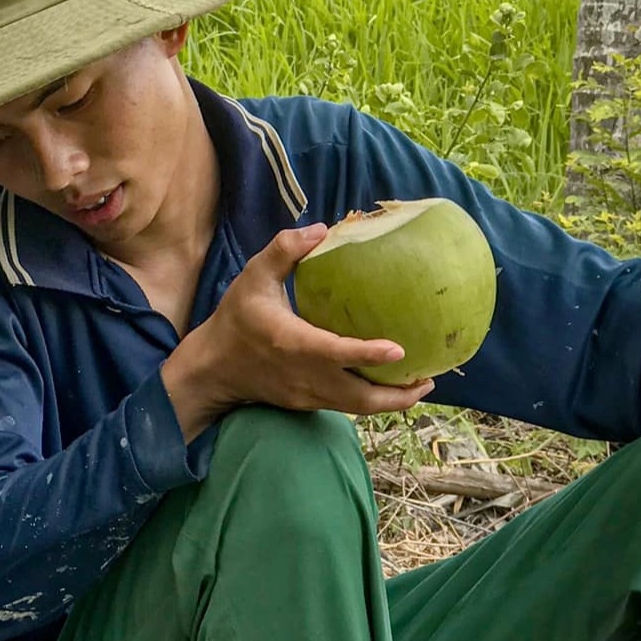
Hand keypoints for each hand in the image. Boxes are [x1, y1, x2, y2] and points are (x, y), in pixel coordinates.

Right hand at [161, 224, 433, 439]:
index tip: (400, 350)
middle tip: (429, 378)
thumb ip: (284, 250)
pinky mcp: (306, 403)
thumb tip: (322, 231)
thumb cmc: (235, 320)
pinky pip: (346, 406)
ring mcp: (307, 395)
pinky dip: (370, 400)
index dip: (368, 354)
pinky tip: (384, 385)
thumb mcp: (252, 278)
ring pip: (357, 408)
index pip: (335, 354)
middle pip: (360, 398)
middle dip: (399, 395)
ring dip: (390, 402)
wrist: (212, 369)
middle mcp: (305, 376)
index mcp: (292, 344)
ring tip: (419, 386)